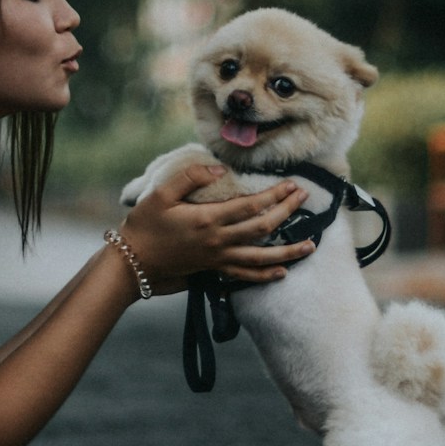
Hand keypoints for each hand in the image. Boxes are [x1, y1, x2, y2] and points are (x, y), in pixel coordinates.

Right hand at [115, 163, 314, 289]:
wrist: (134, 262)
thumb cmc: (145, 225)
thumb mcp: (160, 194)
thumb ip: (190, 177)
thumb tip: (218, 169)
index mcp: (207, 219)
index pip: (251, 206)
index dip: (274, 195)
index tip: (291, 184)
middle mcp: (218, 241)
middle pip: (263, 228)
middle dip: (287, 212)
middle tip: (304, 198)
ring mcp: (218, 258)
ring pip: (261, 257)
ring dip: (288, 251)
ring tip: (311, 245)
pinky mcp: (214, 270)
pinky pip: (245, 275)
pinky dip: (266, 275)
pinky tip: (282, 272)